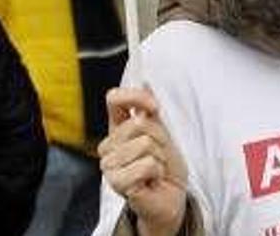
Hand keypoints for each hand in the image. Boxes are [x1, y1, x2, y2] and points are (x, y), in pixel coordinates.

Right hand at [99, 87, 187, 235]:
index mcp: (117, 130)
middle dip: (160, 141)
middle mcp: (108, 146)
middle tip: (159, 158)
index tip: (155, 108)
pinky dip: (157, 172)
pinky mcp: (116, 183)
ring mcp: (109, 165)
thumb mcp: (162, 134)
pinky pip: (146, 165)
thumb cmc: (165, 168)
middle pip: (139, 124)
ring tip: (155, 171)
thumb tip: (146, 81)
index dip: (135, 97)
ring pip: (145, 145)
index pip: (114, 99)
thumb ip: (150, 111)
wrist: (170, 198)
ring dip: (160, 159)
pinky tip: (151, 181)